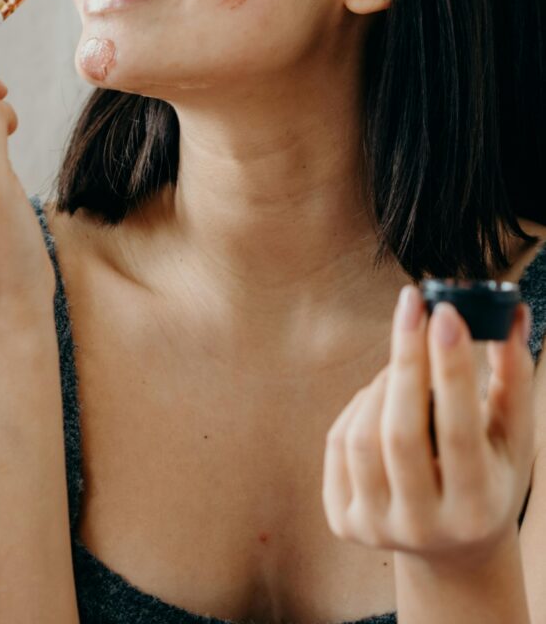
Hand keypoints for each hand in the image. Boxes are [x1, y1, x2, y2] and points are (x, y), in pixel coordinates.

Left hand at [322, 284, 534, 567]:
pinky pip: (339, 444)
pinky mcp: (342, 521)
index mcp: (476, 509)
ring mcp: (377, 528)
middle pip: (401, 434)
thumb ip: (513, 377)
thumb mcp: (511, 436)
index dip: (451, 368)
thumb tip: (514, 312)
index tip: (445, 311)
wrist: (451, 547)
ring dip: (384, 384)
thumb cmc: (489, 475)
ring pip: (363, 436)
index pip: (459, 431)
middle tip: (414, 304)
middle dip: (407, 359)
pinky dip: (361, 407)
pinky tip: (384, 399)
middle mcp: (424, 527)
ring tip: (407, 365)